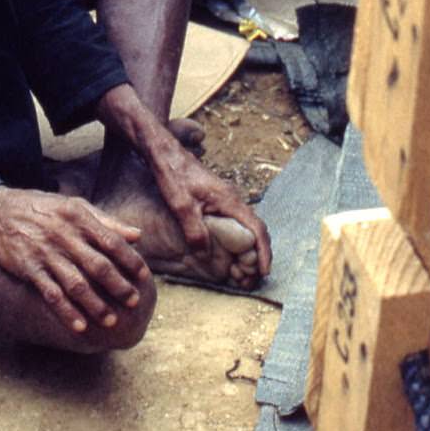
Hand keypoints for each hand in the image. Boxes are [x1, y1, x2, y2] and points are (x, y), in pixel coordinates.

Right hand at [0, 186, 149, 335]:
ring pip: (76, 284)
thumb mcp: (75, 205)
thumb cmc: (43, 208)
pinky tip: (79, 326)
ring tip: (110, 321)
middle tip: (133, 302)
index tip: (144, 276)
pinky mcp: (30, 269)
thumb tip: (137, 236)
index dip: (130, 260)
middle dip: (118, 286)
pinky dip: (66, 312)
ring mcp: (46, 254)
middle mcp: (64, 236)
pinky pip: (51, 294)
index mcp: (79, 218)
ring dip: (95, 305)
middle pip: (97, 266)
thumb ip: (107, 222)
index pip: (111, 242)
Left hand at [143, 134, 271, 280]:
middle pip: (257, 229)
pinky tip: (231, 252)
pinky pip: (236, 222)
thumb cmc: (172, 174)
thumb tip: (204, 254)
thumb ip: (194, 230)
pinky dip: (239, 240)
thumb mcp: (180, 205)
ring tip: (244, 270)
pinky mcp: (218, 200)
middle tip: (253, 277)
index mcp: (229, 200)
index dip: (263, 251)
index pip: (256, 228)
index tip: (264, 271)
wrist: (164, 153)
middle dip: (259, 254)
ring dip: (250, 248)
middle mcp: (233, 199)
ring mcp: (226, 199)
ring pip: (247, 226)